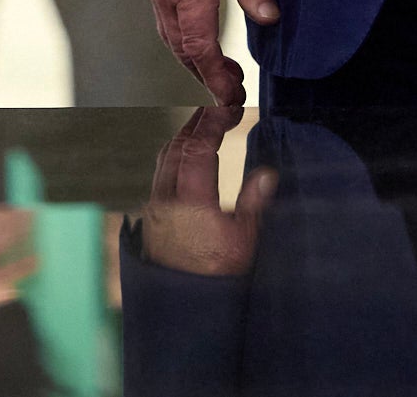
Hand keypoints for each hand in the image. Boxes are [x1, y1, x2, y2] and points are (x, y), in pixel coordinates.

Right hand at [138, 0, 279, 105]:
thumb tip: (268, 20)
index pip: (198, 47)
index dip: (215, 77)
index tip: (231, 94)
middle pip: (178, 45)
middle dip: (203, 72)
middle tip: (229, 89)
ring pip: (167, 29)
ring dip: (190, 53)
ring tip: (217, 68)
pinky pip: (162, 9)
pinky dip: (180, 30)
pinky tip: (200, 31)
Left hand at [140, 105, 277, 276]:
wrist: (184, 308)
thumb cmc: (218, 276)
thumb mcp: (244, 242)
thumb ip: (253, 203)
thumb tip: (266, 172)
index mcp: (191, 201)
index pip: (198, 147)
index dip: (213, 122)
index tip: (230, 109)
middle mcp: (166, 198)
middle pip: (178, 146)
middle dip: (198, 122)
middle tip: (218, 109)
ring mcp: (155, 206)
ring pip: (164, 158)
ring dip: (184, 136)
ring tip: (203, 126)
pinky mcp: (151, 216)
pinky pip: (159, 173)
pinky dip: (174, 155)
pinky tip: (187, 157)